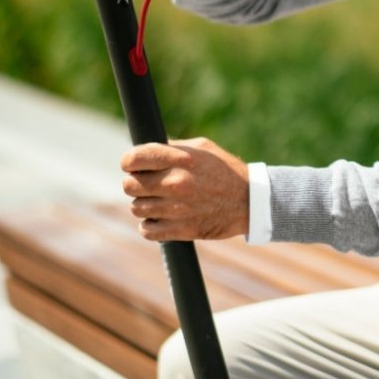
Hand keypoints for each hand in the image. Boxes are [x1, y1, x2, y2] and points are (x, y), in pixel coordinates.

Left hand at [120, 137, 248, 240]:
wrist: (249, 202)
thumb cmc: (225, 170)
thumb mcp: (203, 148)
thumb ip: (173, 148)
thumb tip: (145, 150)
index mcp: (180, 159)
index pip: (134, 159)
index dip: (129, 161)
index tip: (132, 165)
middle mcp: (176, 183)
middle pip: (129, 185)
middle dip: (135, 183)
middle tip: (147, 184)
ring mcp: (176, 209)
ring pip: (136, 208)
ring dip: (145, 204)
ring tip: (161, 200)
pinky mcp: (180, 230)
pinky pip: (146, 230)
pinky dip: (151, 225)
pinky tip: (162, 217)